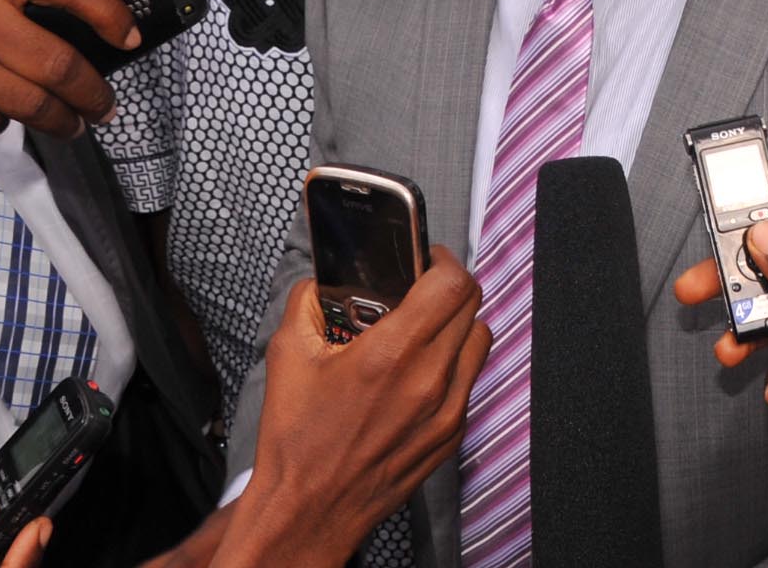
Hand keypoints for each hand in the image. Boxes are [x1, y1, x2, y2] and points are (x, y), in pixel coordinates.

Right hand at [224, 247, 491, 567]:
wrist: (310, 509)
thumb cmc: (298, 441)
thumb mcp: (287, 355)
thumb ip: (308, 301)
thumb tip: (322, 279)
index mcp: (391, 353)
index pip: (451, 283)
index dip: (443, 260)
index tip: (428, 259)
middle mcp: (429, 378)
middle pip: (471, 304)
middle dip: (449, 286)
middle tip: (422, 287)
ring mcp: (447, 408)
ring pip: (479, 338)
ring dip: (459, 322)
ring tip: (426, 325)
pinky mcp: (452, 432)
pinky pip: (471, 378)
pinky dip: (456, 361)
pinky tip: (423, 367)